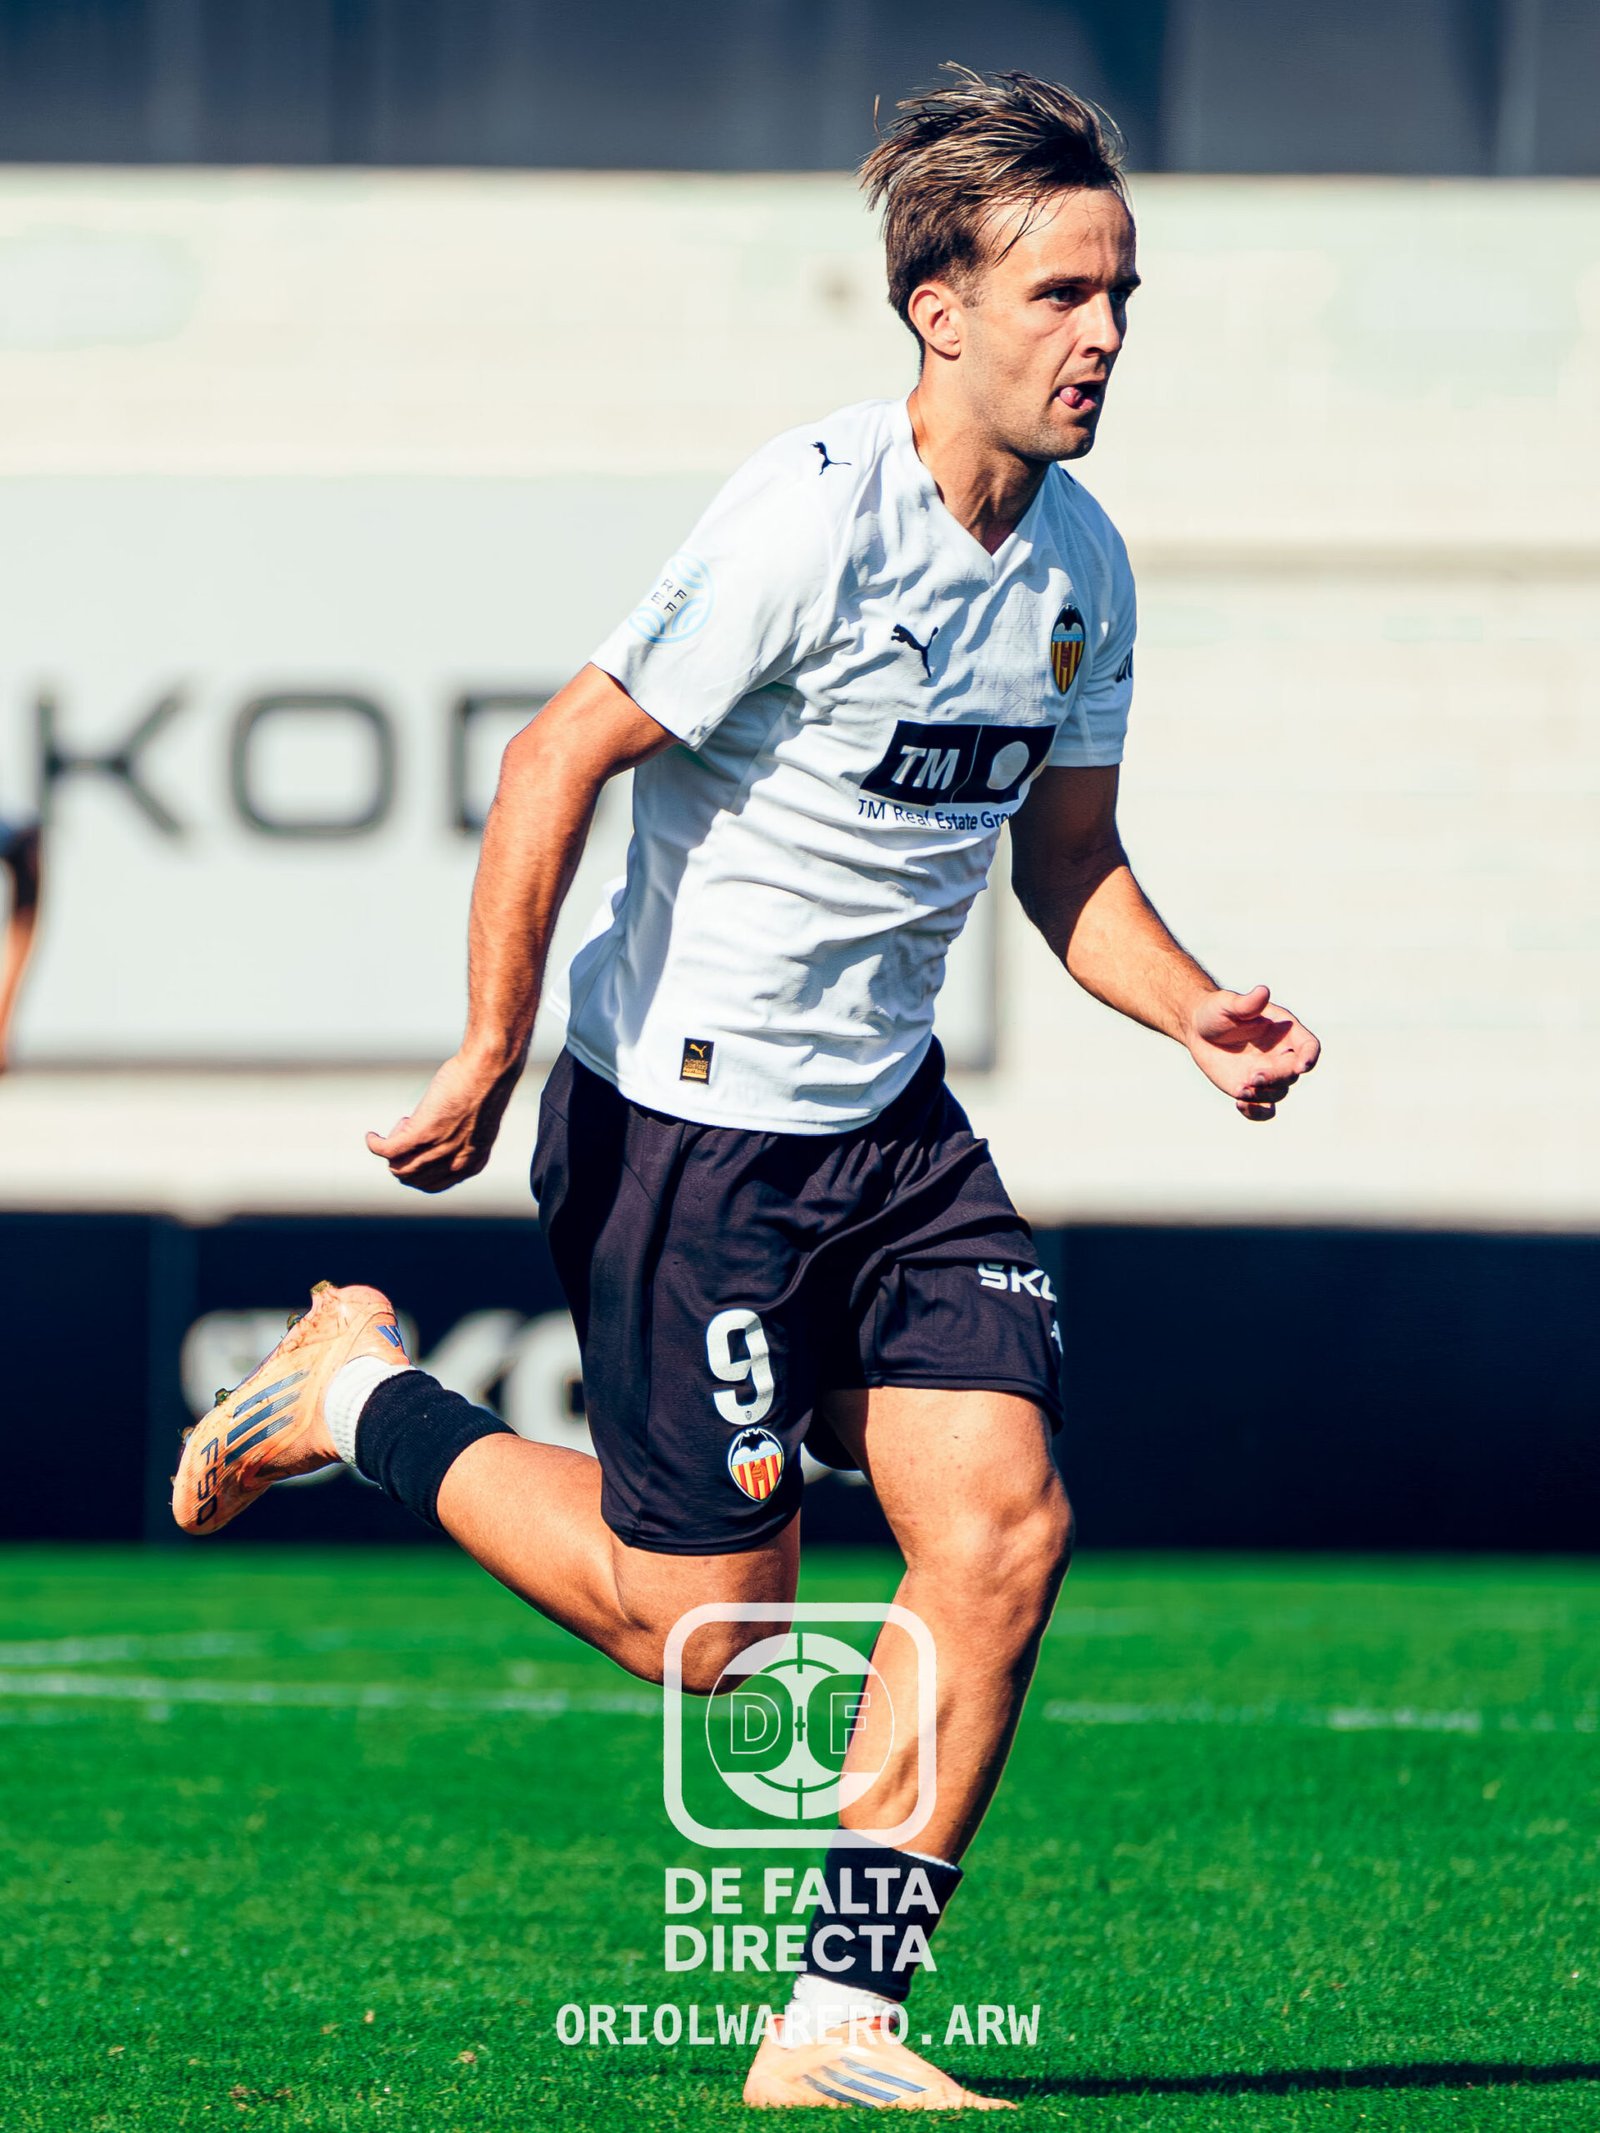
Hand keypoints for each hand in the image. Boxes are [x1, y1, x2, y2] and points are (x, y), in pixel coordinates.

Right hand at [365, 1049, 520, 1191]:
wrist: (489, 1070)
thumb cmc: (485, 1088)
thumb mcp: (479, 1124)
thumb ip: (464, 1139)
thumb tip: (440, 1137)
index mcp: (471, 1164)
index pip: (431, 1184)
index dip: (417, 1166)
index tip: (417, 1145)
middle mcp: (456, 1163)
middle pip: (411, 1178)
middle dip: (404, 1156)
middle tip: (411, 1127)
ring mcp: (439, 1150)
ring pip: (399, 1168)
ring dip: (392, 1148)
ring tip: (403, 1124)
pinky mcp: (422, 1132)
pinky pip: (388, 1150)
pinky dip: (375, 1145)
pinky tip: (372, 1136)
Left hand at [1185, 983, 1319, 1121]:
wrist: (1198, 1029)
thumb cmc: (1216, 1011)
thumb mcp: (1228, 1004)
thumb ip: (1247, 1003)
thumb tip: (1263, 992)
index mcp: (1285, 1031)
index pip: (1309, 1046)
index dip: (1310, 1057)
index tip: (1302, 1065)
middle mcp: (1281, 1054)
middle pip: (1293, 1073)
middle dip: (1277, 1077)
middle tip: (1253, 1077)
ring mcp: (1269, 1074)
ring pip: (1279, 1092)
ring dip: (1263, 1095)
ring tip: (1240, 1088)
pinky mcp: (1253, 1090)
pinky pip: (1264, 1109)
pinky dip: (1257, 1113)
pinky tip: (1240, 1104)